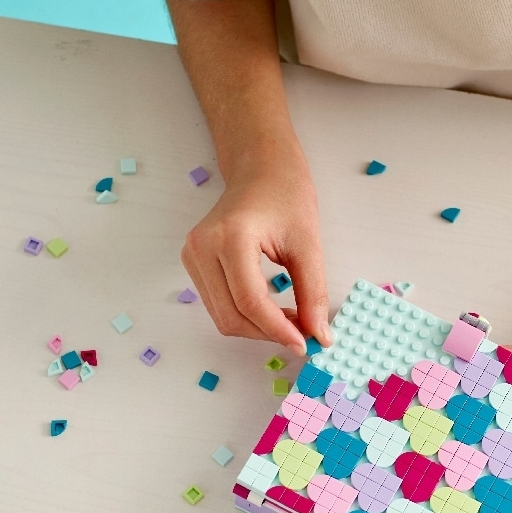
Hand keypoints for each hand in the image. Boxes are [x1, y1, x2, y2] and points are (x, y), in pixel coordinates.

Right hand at [181, 156, 329, 354]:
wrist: (260, 169)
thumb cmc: (286, 195)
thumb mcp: (308, 244)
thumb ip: (313, 292)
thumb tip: (319, 335)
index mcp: (231, 236)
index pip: (250, 301)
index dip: (278, 329)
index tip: (306, 343)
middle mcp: (202, 247)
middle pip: (232, 316)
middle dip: (268, 333)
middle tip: (303, 335)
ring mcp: (192, 255)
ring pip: (222, 317)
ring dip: (257, 328)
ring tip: (290, 320)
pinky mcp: (193, 262)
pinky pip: (217, 305)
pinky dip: (245, 316)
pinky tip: (270, 310)